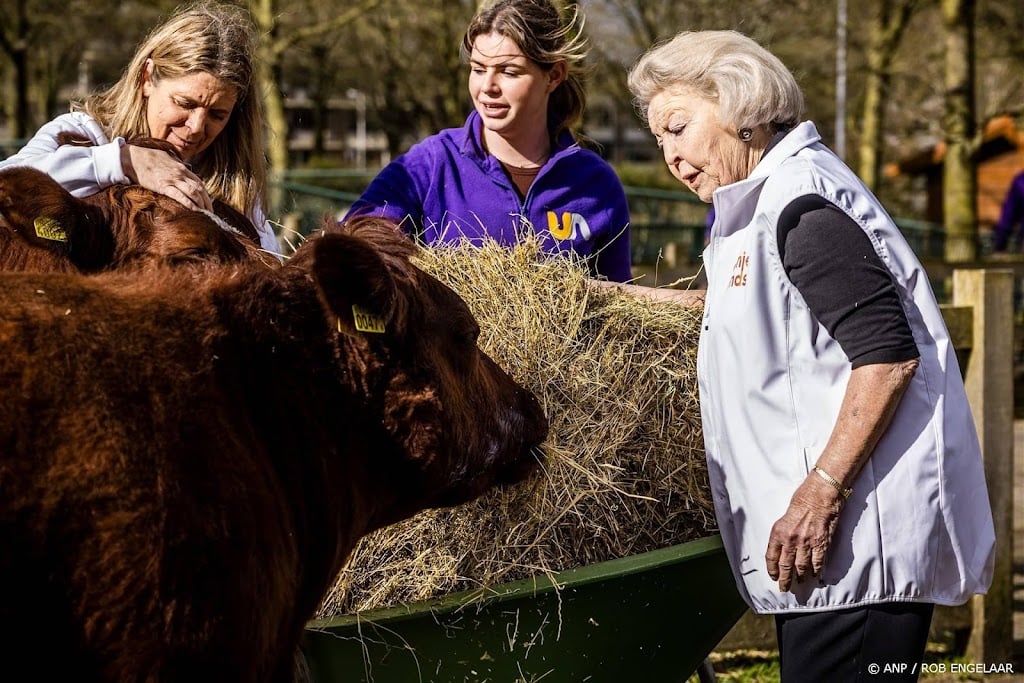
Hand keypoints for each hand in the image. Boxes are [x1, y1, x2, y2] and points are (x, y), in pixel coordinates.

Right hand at [121, 143, 212, 211]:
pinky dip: (189, 203)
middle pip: (199, 189)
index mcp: (182, 168)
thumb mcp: (168, 158)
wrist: (133, 158)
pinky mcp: (163, 186)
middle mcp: (180, 173)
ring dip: (201, 204)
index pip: (199, 183)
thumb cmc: (149, 158)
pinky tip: (195, 210)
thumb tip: (184, 170)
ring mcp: (172, 179)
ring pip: (193, 192)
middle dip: (207, 202)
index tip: (209, 203)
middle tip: (211, 213)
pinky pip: (179, 195)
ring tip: (205, 214)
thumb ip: (177, 165)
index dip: (206, 194)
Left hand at [764, 474, 843, 591]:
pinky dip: (815, 570)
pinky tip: (814, 575)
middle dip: (784, 579)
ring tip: (800, 583)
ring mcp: (806, 543)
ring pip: (801, 567)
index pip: (771, 557)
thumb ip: (782, 535)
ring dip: (800, 577)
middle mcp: (791, 540)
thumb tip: (781, 550)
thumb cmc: (801, 502)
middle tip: (785, 588)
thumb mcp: (783, 518)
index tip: (773, 577)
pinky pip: (817, 562)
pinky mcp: (821, 543)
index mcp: (778, 533)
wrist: (819, 495)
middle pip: (785, 566)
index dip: (772, 569)